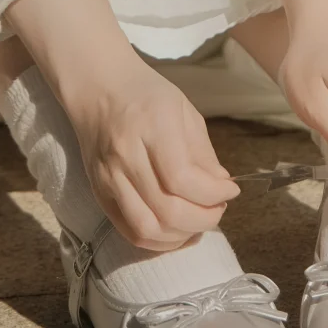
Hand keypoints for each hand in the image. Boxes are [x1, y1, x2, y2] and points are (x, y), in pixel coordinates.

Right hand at [63, 56, 240, 252]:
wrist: (97, 86)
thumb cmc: (146, 94)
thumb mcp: (184, 111)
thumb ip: (203, 153)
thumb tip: (221, 188)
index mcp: (152, 127)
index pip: (183, 179)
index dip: (214, 195)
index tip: (231, 191)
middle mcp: (126, 155)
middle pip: (167, 210)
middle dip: (203, 219)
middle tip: (219, 209)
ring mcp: (108, 177)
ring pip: (146, 229)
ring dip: (181, 235)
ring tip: (199, 221)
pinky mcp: (99, 192)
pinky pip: (129, 231)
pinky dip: (158, 240)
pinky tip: (176, 229)